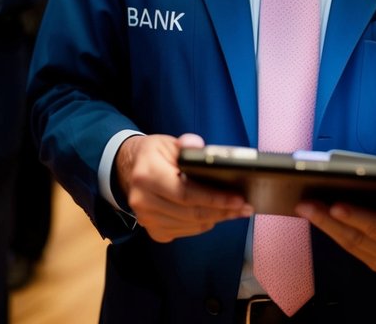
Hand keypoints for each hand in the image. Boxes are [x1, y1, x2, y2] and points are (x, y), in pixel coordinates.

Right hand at [116, 133, 251, 241]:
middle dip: (222, 211)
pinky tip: (215, 215)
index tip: (239, 199)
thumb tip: (198, 147)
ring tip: (235, 210)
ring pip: (191, 226)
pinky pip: (185, 231)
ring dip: (216, 219)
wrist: (130, 169)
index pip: (186, 193)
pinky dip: (203, 224)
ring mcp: (146, 219)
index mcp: (147, 176)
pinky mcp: (153, 231)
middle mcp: (143, 201)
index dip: (214, 198)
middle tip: (245, 207)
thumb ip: (186, 144)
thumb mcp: (169, 143)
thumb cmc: (155, 155)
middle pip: (191, 213)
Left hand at [296, 155, 375, 271]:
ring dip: (325, 226)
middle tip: (306, 203)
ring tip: (305, 207)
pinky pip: (350, 248)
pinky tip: (316, 216)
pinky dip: (332, 232)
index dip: (360, 217)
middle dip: (330, 220)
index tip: (336, 205)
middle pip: (361, 237)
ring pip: (351, 244)